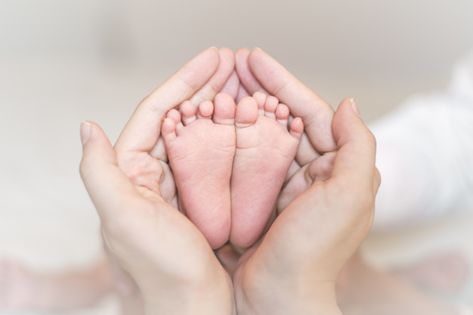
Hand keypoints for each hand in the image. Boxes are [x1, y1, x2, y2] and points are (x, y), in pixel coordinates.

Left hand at [79, 48, 235, 314]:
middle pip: (182, 118)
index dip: (184, 81)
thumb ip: (99, 172)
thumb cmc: (158, 271)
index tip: (213, 58)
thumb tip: (86, 127)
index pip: (156, 113)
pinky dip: (233, 139)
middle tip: (234, 64)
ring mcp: (182, 187)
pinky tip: (251, 124)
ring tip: (246, 85)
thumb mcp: (121, 219)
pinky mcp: (205, 200)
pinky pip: (219, 161)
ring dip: (222, 108)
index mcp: (130, 174)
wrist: (191, 310)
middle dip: (207, 88)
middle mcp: (153, 176)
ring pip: (202, 136)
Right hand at [232, 49, 379, 314]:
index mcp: (336, 167)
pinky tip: (210, 121)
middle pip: (282, 119)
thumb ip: (357, 146)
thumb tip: (347, 103)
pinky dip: (229, 140)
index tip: (254, 59)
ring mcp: (281, 184)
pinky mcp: (256, 198)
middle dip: (258, 90)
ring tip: (218, 85)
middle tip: (232, 65)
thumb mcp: (348, 195)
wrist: (278, 297)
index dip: (283, 82)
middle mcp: (310, 172)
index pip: (309, 111)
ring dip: (241, 110)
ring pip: (260, 136)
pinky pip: (242, 160)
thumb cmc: (315, 251)